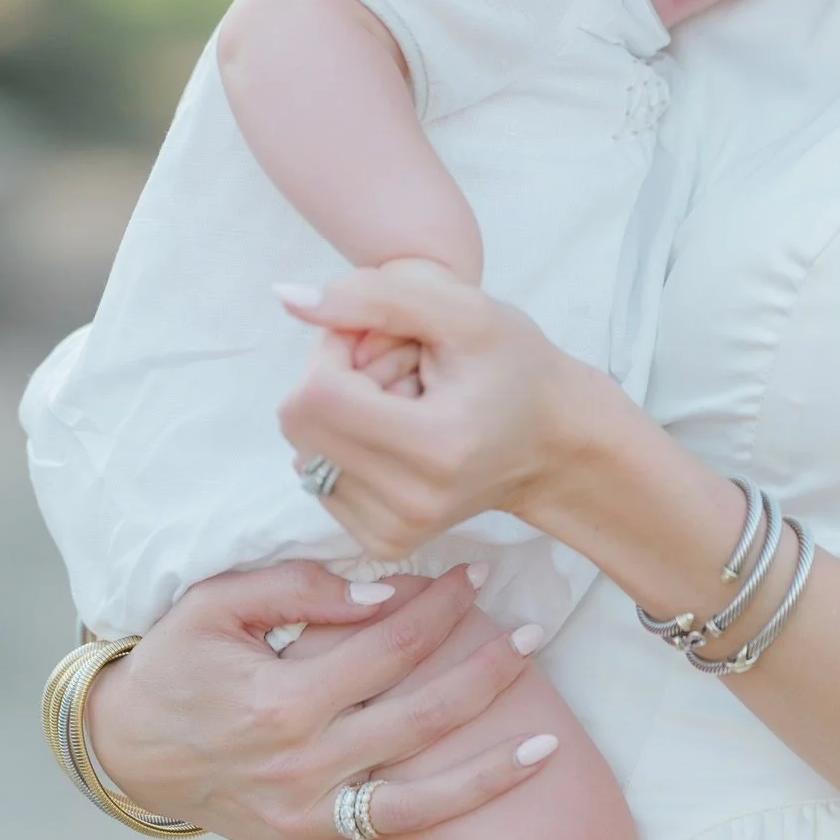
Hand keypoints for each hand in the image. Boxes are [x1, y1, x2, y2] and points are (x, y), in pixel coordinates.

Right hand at [85, 562, 554, 839]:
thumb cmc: (177, 662)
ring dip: (485, 779)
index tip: (478, 575)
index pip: (388, 646)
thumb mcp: (220, 603)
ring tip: (545, 748)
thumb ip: (303, 590)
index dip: (440, 606)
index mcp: (284, 700)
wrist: (124, 743)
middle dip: (486, 675)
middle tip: (536, 636)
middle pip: (418, 720)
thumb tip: (385, 593)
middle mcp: (301, 766)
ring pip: (414, 807)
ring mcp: (305, 817)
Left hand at [277, 260, 602, 558]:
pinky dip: (347, 445)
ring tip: (406, 402)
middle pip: (300, 421)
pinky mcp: (382, 543)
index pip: (316, 392)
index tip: (381, 336)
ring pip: (303, 449)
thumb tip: (285, 297)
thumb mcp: (462, 309)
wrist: (554, 442)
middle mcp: (409, 504)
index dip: (334, 348)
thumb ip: (372, 296)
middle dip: (335, 378)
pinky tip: (397, 433)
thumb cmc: (516, 366)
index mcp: (435, 448)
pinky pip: (318, 478)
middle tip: (399, 368)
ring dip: (342, 413)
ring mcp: (393, 533)